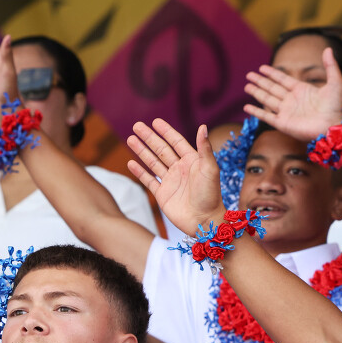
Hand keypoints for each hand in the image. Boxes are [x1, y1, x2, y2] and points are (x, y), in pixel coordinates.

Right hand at [125, 120, 223, 237]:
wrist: (204, 221)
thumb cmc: (211, 195)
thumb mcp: (210, 169)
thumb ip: (204, 148)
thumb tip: (203, 126)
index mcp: (192, 161)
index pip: (176, 142)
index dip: (166, 132)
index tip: (155, 121)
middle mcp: (180, 169)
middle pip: (161, 150)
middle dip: (149, 138)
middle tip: (137, 126)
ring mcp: (170, 182)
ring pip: (153, 162)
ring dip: (141, 151)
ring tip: (130, 139)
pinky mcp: (162, 194)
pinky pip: (149, 180)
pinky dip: (140, 172)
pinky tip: (131, 162)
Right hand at [242, 48, 341, 141]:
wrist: (333, 126)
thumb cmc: (336, 106)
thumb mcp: (336, 82)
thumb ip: (330, 66)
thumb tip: (328, 48)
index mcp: (302, 90)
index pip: (283, 80)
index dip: (272, 74)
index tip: (262, 68)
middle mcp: (292, 101)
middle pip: (272, 88)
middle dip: (260, 82)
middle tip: (249, 75)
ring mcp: (287, 112)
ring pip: (267, 100)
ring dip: (256, 93)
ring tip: (246, 86)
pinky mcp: (283, 124)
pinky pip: (266, 116)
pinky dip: (256, 112)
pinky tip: (247, 107)